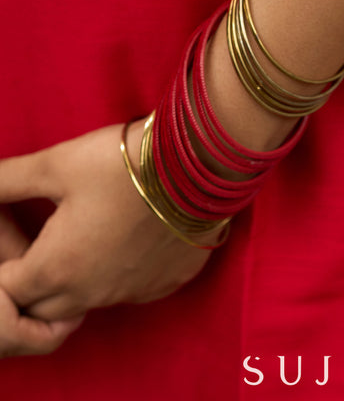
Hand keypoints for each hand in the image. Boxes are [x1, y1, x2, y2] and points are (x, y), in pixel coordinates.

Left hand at [0, 123, 213, 337]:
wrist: (198, 162)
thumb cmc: (123, 161)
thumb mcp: (56, 163)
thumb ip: (8, 180)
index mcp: (57, 268)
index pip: (7, 291)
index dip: (6, 262)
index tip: (18, 232)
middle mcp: (91, 292)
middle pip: (43, 309)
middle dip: (34, 282)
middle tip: (46, 237)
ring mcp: (132, 292)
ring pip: (88, 302)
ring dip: (77, 280)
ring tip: (86, 233)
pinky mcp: (166, 283)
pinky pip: (130, 292)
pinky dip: (119, 274)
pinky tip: (126, 237)